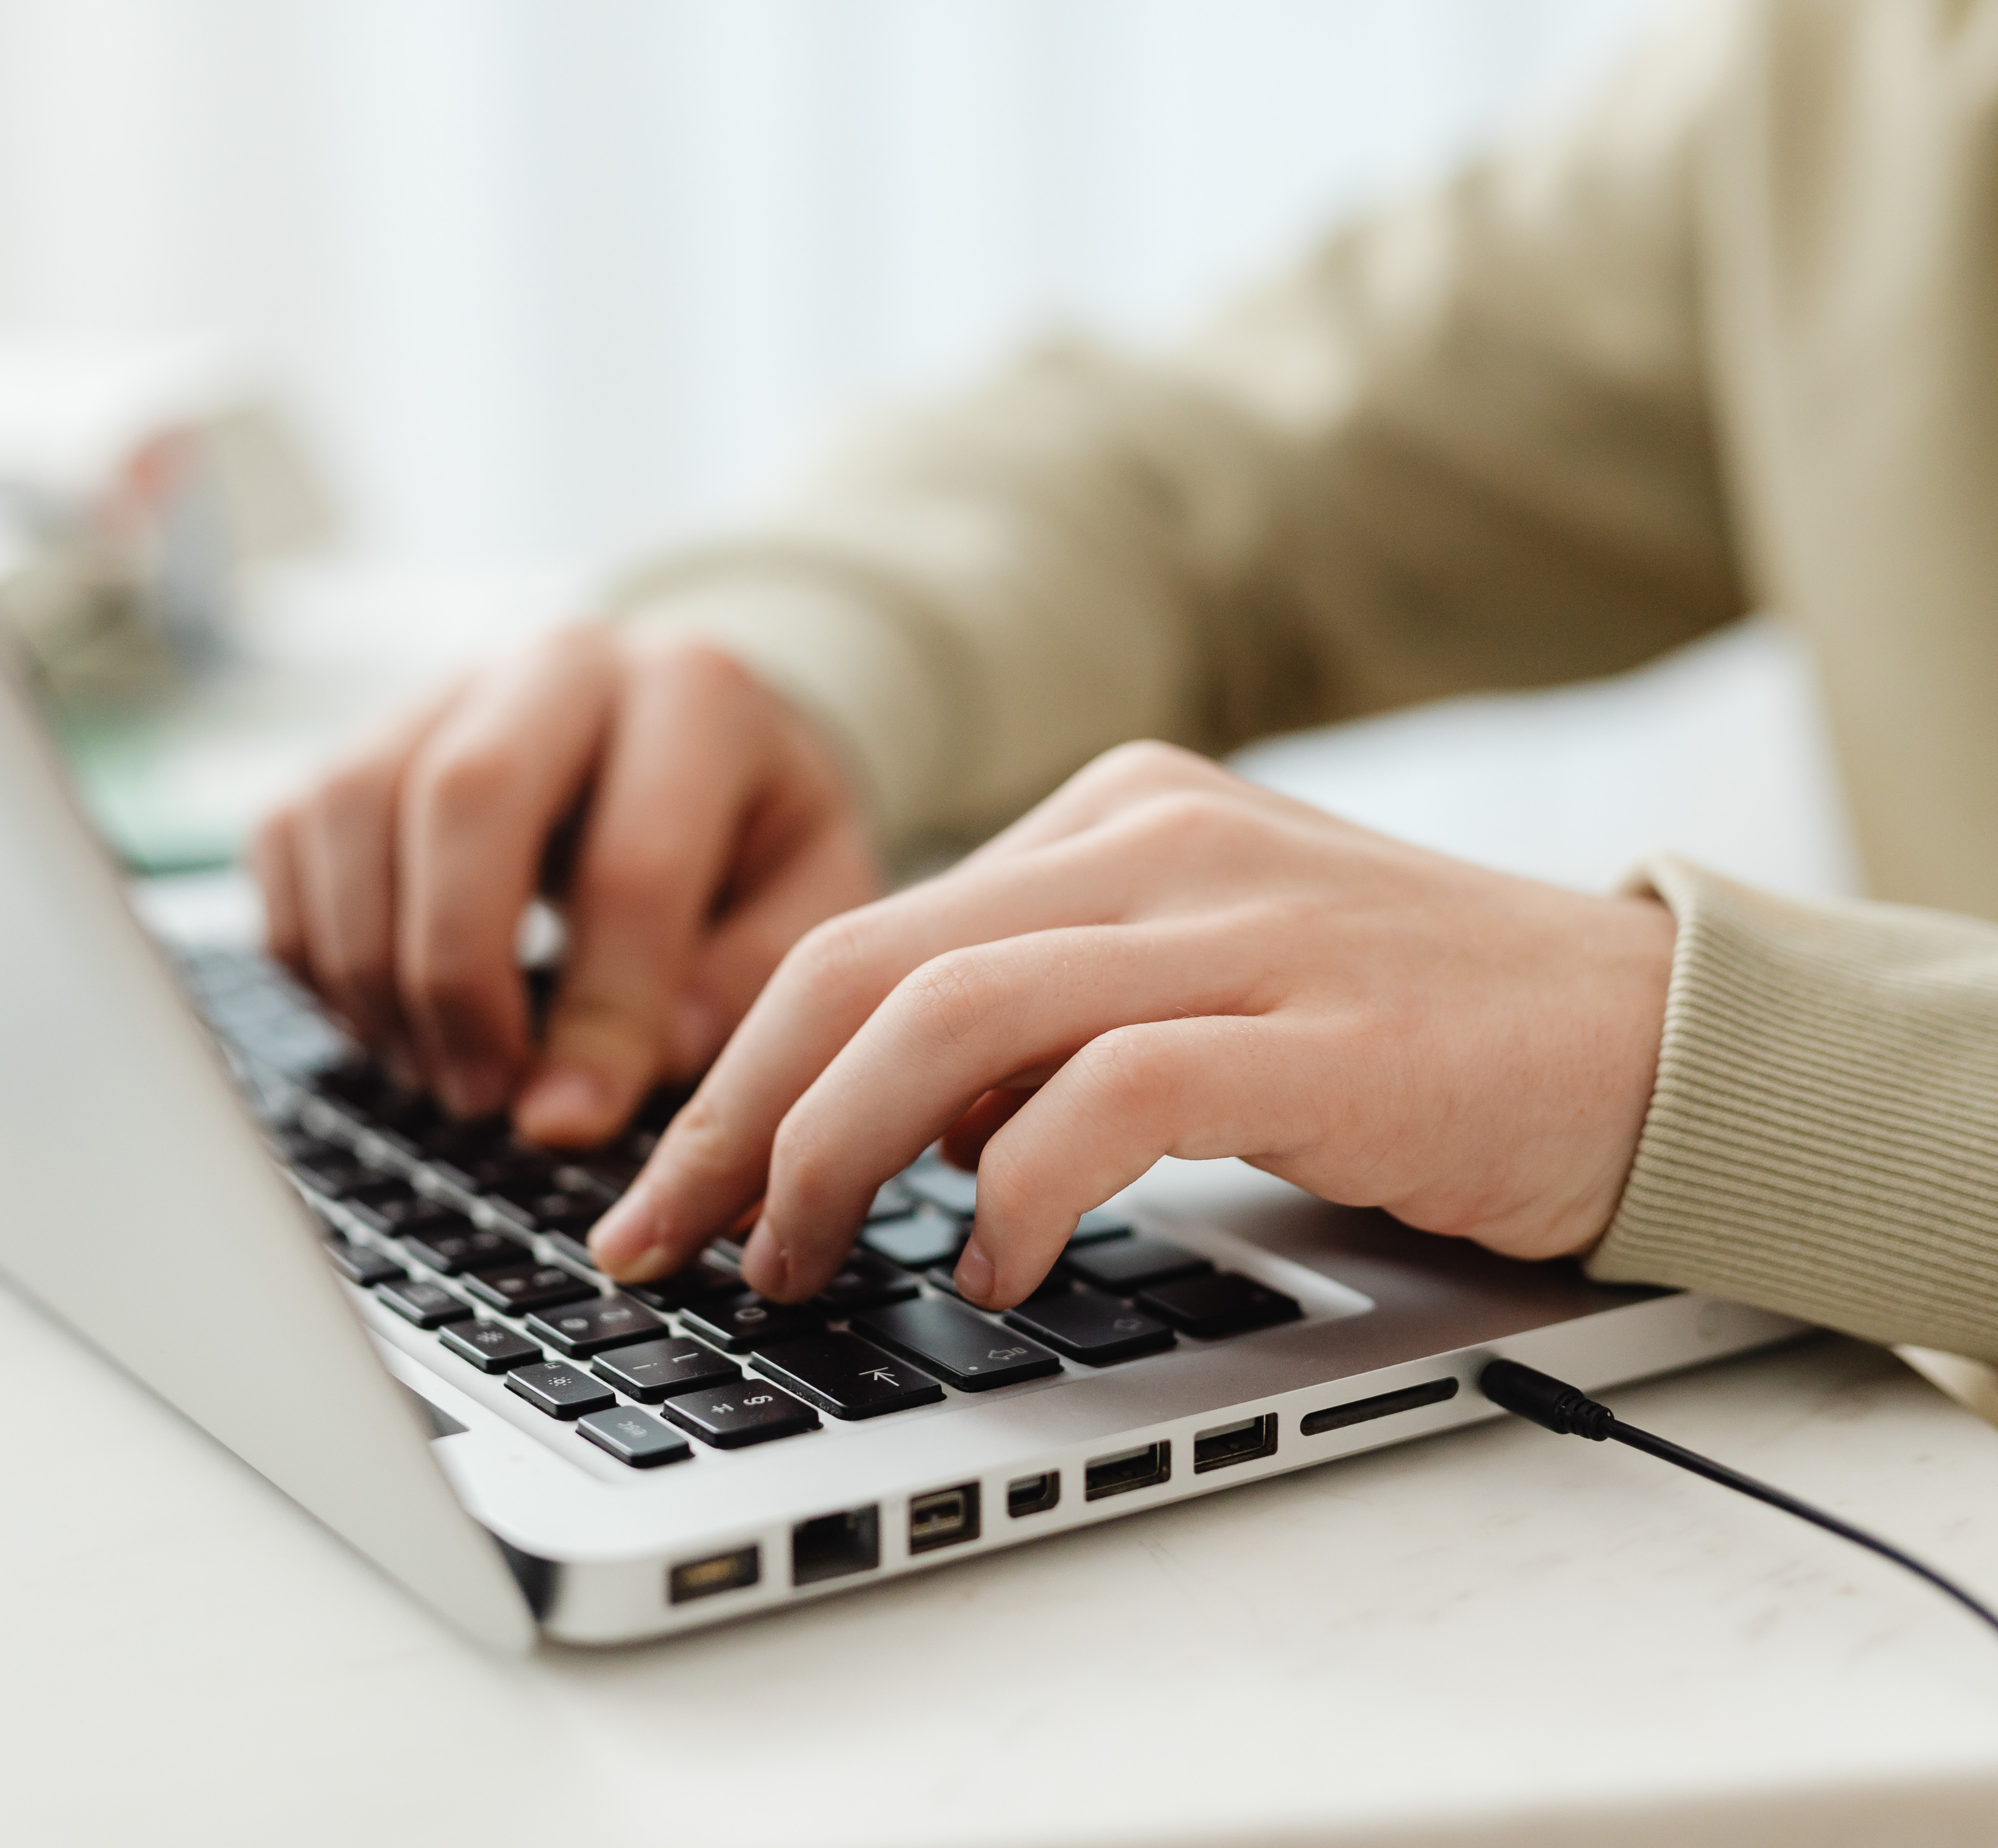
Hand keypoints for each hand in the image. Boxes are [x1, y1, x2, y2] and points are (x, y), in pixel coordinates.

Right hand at [251, 626, 881, 1142]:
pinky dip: (314, 948)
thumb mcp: (807, 904)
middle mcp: (563, 662)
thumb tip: (613, 1074)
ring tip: (436, 1072)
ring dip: (373, 969)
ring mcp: (446, 686)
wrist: (692, 743)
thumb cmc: (754, 842)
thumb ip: (740, 986)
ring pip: (352, 808)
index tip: (571, 1124)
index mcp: (700, 693)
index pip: (633, 864)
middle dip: (458, 974)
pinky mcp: (359, 734)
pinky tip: (387, 1020)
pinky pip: (287, 834)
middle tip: (481, 1097)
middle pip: (464, 797)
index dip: (598, 1015)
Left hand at [587, 741, 1675, 1308]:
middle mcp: (1155, 840)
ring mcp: (1241, 924)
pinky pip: (1108, 1097)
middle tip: (672, 1240)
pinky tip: (989, 1268)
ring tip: (802, 1263)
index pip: (862, 937)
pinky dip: (1014, 1191)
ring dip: (836, 1157)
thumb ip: (1041, 1024)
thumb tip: (878, 1124)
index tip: (668, 1188)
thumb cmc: (1403, 1032)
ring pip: (952, 1019)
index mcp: (1110, 816)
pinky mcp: (1321, 1029)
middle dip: (736, 1119)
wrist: (1647, 1035)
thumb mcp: (1190, 983)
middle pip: (865, 968)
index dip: (735, 1072)